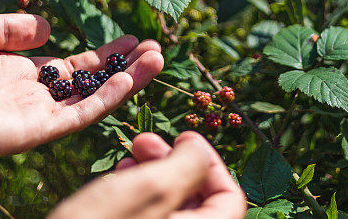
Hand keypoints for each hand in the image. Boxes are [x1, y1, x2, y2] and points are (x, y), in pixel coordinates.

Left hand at [0, 13, 162, 175]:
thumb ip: (11, 29)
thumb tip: (47, 26)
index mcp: (16, 70)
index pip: (72, 64)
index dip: (102, 54)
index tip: (131, 39)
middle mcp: (31, 94)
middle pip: (90, 81)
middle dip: (124, 66)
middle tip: (155, 48)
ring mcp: (34, 114)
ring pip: (92, 99)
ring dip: (126, 81)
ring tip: (157, 58)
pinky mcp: (32, 131)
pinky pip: (78, 115)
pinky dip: (106, 100)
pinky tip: (129, 79)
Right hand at [50, 131, 246, 218]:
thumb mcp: (149, 189)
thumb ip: (186, 165)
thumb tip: (197, 149)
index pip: (230, 199)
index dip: (211, 163)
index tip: (182, 138)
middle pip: (199, 202)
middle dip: (174, 163)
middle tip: (144, 141)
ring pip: (170, 209)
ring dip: (153, 175)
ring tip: (127, 158)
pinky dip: (138, 197)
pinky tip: (117, 180)